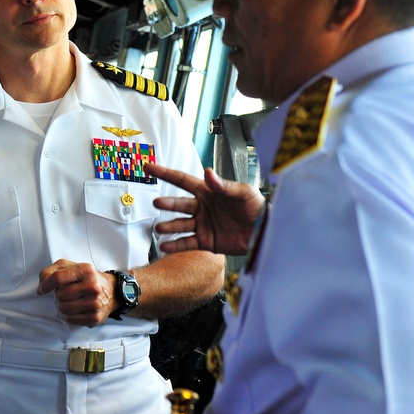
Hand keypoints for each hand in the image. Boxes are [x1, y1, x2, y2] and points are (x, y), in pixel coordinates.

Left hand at [36, 259, 114, 326]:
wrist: (112, 290)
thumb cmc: (88, 278)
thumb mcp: (72, 267)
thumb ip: (53, 270)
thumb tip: (42, 283)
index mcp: (85, 270)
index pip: (58, 278)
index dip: (45, 285)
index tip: (42, 289)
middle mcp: (92, 286)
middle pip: (59, 295)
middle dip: (59, 294)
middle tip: (68, 292)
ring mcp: (95, 303)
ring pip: (63, 308)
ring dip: (64, 305)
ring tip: (73, 300)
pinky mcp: (95, 317)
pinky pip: (71, 319)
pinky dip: (71, 315)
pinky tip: (79, 308)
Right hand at [148, 164, 263, 255]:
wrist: (265, 232)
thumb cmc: (257, 208)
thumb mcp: (242, 193)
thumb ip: (223, 185)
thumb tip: (208, 172)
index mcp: (208, 191)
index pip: (182, 180)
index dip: (164, 173)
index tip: (149, 167)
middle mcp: (201, 207)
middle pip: (179, 204)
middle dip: (167, 203)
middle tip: (157, 202)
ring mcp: (202, 225)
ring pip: (180, 224)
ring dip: (168, 226)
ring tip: (160, 228)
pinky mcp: (205, 241)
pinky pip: (186, 243)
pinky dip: (175, 245)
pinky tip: (164, 246)